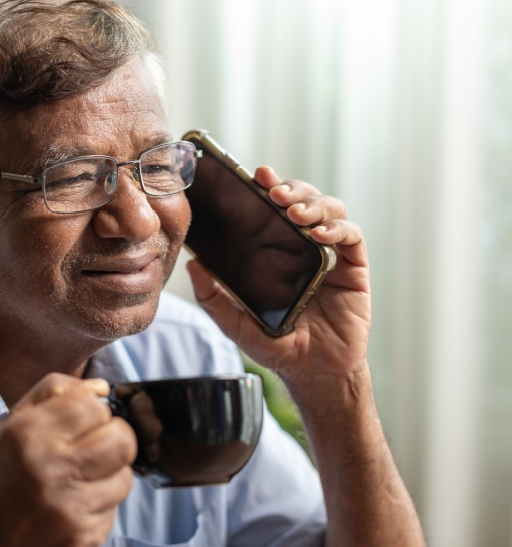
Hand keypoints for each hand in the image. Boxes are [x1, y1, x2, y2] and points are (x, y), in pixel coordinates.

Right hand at [0, 374, 135, 546]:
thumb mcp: (6, 427)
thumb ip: (53, 395)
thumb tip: (101, 388)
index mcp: (29, 436)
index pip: (95, 407)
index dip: (91, 410)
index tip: (79, 419)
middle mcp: (52, 472)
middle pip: (123, 440)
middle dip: (112, 436)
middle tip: (91, 443)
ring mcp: (70, 512)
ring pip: (123, 477)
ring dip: (107, 472)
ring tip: (76, 477)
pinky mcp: (81, 541)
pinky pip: (112, 511)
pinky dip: (97, 504)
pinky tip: (69, 504)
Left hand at [187, 166, 370, 385]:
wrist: (312, 372)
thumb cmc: (276, 345)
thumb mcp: (235, 322)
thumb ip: (213, 297)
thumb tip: (192, 266)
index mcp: (277, 251)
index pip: (275, 208)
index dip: (269, 186)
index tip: (257, 174)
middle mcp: (304, 247)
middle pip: (305, 200)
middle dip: (292, 189)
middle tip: (274, 192)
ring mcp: (330, 256)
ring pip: (330, 210)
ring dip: (313, 204)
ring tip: (294, 213)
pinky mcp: (354, 269)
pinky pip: (351, 237)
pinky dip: (337, 229)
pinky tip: (319, 235)